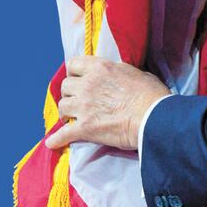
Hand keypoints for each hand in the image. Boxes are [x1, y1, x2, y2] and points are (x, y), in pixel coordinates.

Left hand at [44, 56, 170, 151]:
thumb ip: (120, 73)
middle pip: (65, 86)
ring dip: (65, 113)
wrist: (153, 118)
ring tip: (69, 118)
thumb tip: (119, 77)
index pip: (74, 64)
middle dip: (70, 93)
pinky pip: (63, 134)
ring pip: (62, 106)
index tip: (77, 79)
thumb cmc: (151, 95)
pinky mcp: (85, 128)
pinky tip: (52, 142)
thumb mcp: (136, 73)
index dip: (74, 72)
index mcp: (100, 68)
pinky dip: (56, 139)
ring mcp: (84, 106)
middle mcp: (88, 84)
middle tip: (76, 101)